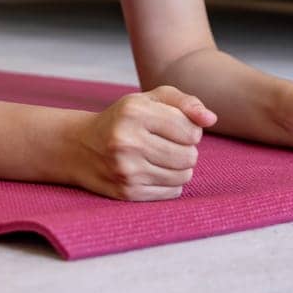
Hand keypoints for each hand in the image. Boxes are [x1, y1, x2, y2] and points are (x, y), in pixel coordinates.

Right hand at [68, 86, 217, 200]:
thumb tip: (211, 120)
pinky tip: (153, 171)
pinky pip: (172, 192)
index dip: (190, 130)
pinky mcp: (127, 192)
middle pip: (189, 156)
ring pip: (183, 176)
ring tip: (162, 157)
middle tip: (168, 144)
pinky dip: (170, 183)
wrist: (80, 147)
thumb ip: (184, 102)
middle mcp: (128, 141)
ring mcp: (126, 170)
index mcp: (135, 112)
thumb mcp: (149, 99)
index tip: (176, 128)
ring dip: (179, 168)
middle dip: (186, 150)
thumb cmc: (124, 119)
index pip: (191, 131)